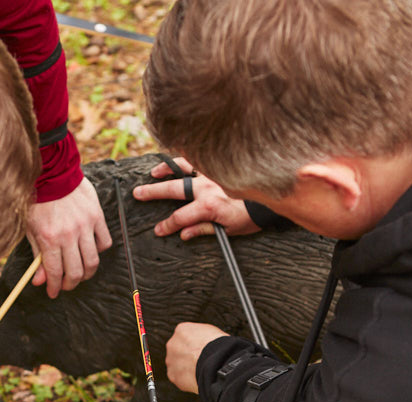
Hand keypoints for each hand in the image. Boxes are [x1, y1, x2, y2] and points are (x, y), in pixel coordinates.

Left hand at [27, 178, 111, 298]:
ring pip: (93, 261)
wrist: (53, 173)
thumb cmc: (38, 201)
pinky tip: (90, 250)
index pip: (55, 273)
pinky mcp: (97, 217)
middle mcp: (69, 235)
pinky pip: (104, 242)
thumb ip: (37, 256)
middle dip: (70, 284)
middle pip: (76, 272)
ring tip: (80, 272)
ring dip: (86, 272)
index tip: (53, 292)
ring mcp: (85, 226)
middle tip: (66, 285)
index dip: (54, 287)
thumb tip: (39, 280)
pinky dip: (99, 250)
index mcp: (49, 238)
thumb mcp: (31, 229)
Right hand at [132, 157, 259, 239]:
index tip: (157, 230)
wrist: (273, 198)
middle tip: (138, 193)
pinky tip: (180, 158)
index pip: (180, 218)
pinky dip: (188, 157)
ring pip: (184, 167)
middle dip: (153, 192)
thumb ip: (203, 229)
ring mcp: (212, 174)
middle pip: (174, 190)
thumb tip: (183, 233)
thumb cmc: (251, 216)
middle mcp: (207, 187)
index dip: (167, 226)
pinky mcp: (220, 166)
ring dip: (167, 170)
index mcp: (208, 207)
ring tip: (154, 173)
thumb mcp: (228, 230)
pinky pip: (200, 159)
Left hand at [166, 322, 228, 393]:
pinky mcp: (172, 375)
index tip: (199, 350)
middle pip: (178, 350)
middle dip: (187, 356)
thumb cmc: (218, 347)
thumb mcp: (212, 331)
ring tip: (199, 371)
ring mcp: (171, 360)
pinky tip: (196, 378)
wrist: (216, 363)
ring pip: (177, 364)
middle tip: (199, 361)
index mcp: (182, 330)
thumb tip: (204, 341)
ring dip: (186, 368)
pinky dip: (186, 379)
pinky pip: (178, 377)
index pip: (184, 337)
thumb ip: (201, 335)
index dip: (193, 345)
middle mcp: (173, 344)